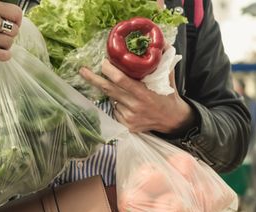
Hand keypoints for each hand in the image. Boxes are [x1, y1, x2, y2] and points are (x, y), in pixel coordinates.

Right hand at [0, 0, 22, 62]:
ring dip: (5, 45)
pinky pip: (4, 55)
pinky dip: (4, 55)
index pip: (16, 13)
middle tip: (0, 36)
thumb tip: (13, 15)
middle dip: (9, 35)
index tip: (11, 24)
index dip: (16, 21)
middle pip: (14, 30)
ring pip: (9, 43)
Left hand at [79, 59, 195, 133]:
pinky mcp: (126, 125)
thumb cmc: (168, 95)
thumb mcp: (168, 76)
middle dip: (93, 79)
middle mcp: (135, 106)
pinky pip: (114, 110)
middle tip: (83, 70)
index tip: (103, 62)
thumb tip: (161, 41)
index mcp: (144, 93)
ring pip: (111, 99)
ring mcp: (129, 118)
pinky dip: (117, 103)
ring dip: (111, 92)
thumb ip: (163, 60)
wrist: (173, 120)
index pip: (121, 80)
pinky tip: (127, 103)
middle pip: (109, 90)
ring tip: (123, 90)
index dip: (109, 71)